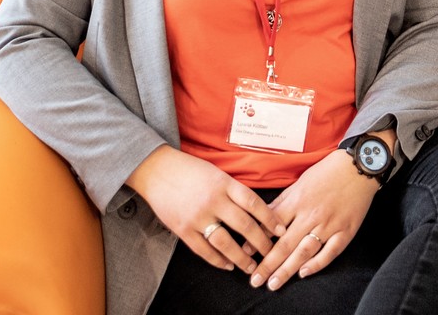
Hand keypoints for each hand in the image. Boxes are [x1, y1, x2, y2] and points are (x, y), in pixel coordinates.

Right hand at [126, 146, 280, 274]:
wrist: (156, 170)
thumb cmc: (190, 170)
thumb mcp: (216, 173)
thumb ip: (234, 190)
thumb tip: (257, 210)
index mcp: (223, 183)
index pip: (253, 203)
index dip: (270, 218)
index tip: (281, 230)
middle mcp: (212, 200)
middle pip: (244, 225)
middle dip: (261, 242)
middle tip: (271, 252)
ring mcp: (197, 216)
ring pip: (225, 243)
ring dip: (241, 258)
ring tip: (251, 266)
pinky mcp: (183, 229)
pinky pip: (204, 250)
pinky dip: (218, 260)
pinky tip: (228, 265)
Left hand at [254, 143, 383, 290]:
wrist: (359, 166)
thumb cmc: (326, 173)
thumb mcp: (299, 183)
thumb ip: (282, 203)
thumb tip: (262, 219)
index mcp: (297, 201)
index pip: (272, 226)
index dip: (257, 241)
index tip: (245, 255)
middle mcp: (311, 215)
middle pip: (285, 244)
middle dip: (268, 265)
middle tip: (254, 281)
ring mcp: (329, 225)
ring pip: (304, 251)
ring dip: (287, 270)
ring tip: (273, 284)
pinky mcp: (346, 231)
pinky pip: (330, 252)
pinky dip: (317, 264)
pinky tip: (303, 274)